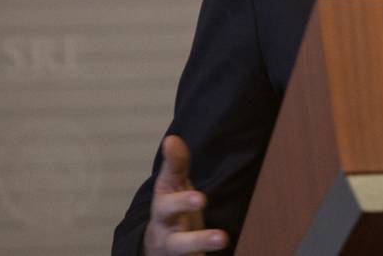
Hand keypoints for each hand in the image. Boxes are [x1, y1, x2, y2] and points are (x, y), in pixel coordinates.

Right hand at [142, 135, 229, 254]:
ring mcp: (177, 252)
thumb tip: (171, 139)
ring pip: (186, 255)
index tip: (201, 199)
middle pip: (179, 242)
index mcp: (164, 212)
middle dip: (198, 239)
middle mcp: (168, 236)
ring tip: (225, 244)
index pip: (169, 206)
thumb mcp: (171, 186)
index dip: (183, 202)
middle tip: (221, 237)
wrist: (157, 246)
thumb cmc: (170, 211)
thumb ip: (175, 165)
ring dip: (204, 250)